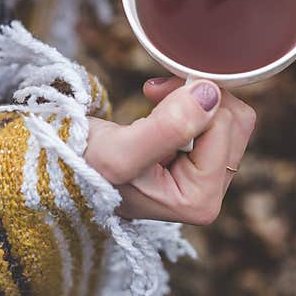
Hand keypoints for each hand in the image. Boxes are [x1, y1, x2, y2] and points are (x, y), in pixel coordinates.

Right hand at [84, 77, 255, 223]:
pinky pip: (217, 118)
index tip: (152, 94)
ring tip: (155, 100)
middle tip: (155, 93)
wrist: (59, 166)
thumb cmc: (82, 166)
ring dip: (193, 97)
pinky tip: (159, 105)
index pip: (224, 127)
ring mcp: (205, 180)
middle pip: (236, 123)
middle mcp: (209, 195)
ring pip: (230, 117)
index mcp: (199, 202)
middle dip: (197, 97)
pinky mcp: (198, 163)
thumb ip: (167, 127)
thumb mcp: (119, 151)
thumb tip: (211, 95)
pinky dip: (190, 101)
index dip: (192, 99)